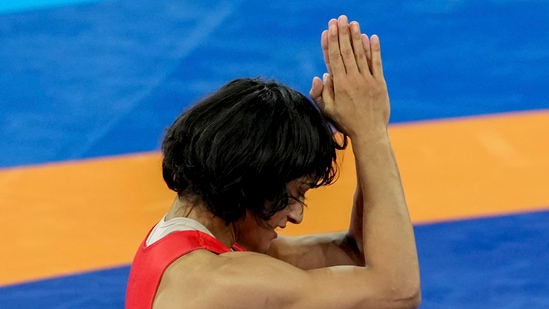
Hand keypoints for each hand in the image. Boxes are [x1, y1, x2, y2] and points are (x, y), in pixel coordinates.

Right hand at [310, 16, 389, 138]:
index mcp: (339, 85)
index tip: (329, 28)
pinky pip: (376, 63)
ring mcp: (367, 80)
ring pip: (360, 54)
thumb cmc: (346, 123)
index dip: (330, 41)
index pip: (333, 58)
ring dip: (356, 37)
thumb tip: (320, 75)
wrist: (369, 133)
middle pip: (346, 52)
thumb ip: (321, 93)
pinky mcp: (380, 83)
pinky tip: (372, 37)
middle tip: (340, 19)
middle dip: (342, 34)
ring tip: (353, 23)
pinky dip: (374, 50)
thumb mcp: (327, 110)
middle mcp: (353, 79)